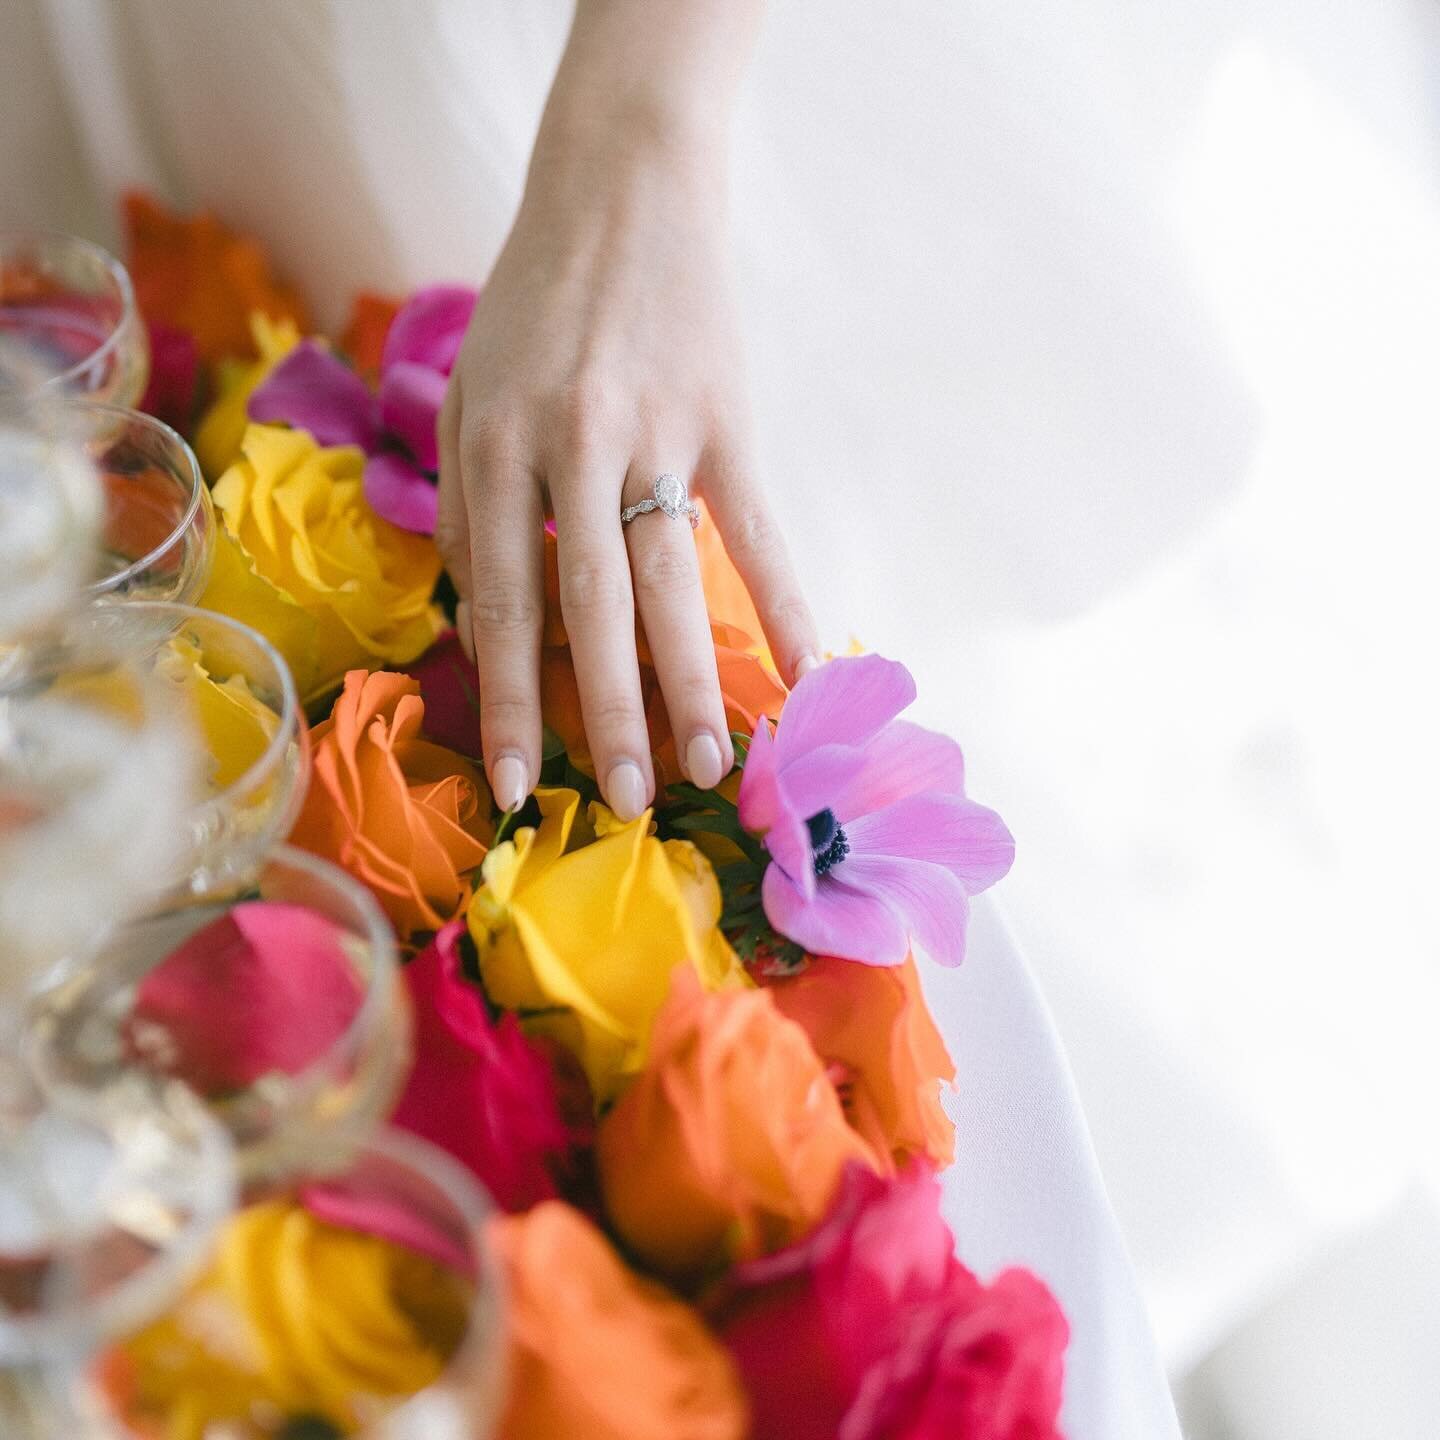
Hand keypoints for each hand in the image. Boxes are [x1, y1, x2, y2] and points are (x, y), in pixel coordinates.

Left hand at [437, 120, 817, 820]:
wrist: (623, 188)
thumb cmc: (531, 300)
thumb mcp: (465, 391)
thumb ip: (462, 504)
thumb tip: (478, 614)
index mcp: (498, 446)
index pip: (501, 601)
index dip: (508, 701)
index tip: (518, 786)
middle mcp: (575, 450)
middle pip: (593, 611)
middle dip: (608, 718)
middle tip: (627, 802)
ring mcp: (659, 438)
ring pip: (674, 584)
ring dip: (692, 683)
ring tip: (713, 766)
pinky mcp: (726, 425)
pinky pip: (756, 531)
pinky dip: (785, 601)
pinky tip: (807, 667)